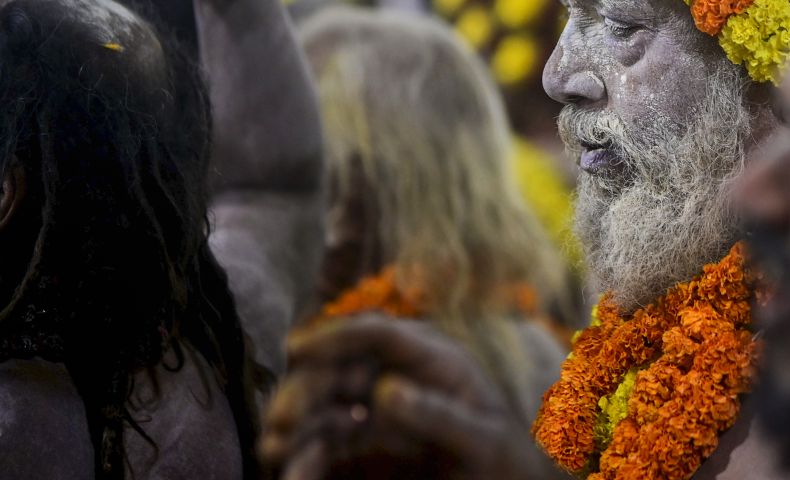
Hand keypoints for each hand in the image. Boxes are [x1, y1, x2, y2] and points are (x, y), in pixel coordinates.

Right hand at [262, 315, 560, 479]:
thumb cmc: (504, 458)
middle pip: (340, 369)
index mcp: (432, 357)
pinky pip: (328, 441)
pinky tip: (293, 472)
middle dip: (306, 390)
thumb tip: (385, 391)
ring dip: (297, 423)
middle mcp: (398, 374)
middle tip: (282, 421)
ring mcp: (379, 408)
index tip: (296, 349)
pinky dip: (307, 454)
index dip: (335, 335)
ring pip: (325, 405)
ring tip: (274, 448)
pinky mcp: (367, 442)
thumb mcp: (481, 438)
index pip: (377, 333)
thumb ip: (438, 414)